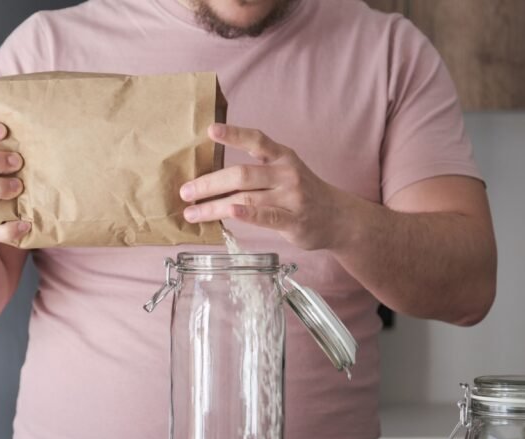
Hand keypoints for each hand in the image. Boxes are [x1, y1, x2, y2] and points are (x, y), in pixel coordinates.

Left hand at [179, 123, 353, 250]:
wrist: (339, 218)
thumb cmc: (303, 194)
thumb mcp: (285, 171)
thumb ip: (256, 169)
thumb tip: (210, 177)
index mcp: (282, 156)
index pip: (256, 140)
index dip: (234, 134)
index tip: (211, 130)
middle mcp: (286, 173)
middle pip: (242, 174)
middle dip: (209, 183)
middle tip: (185, 191)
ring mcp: (291, 197)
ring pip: (247, 198)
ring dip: (215, 206)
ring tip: (192, 212)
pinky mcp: (294, 221)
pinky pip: (266, 216)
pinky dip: (247, 213)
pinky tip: (230, 212)